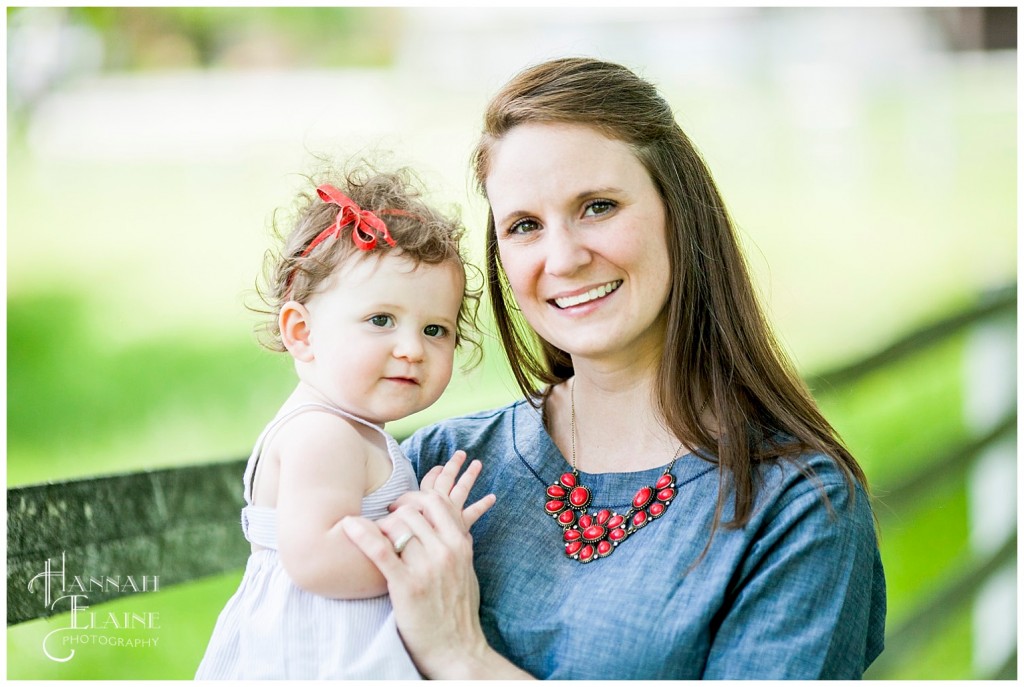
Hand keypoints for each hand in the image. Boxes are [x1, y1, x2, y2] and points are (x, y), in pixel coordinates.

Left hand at [340, 451, 496, 678]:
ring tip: (370, 534)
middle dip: (393, 513)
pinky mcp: (407, 586)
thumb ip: (458, 544)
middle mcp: (446, 551)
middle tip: (382, 521)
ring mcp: (427, 568)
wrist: (457, 649)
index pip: (436, 502)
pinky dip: (361, 534)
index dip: (414, 497)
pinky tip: (349, 527)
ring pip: (396, 526)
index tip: (401, 505)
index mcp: (460, 545)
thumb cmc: (459, 612)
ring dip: (379, 526)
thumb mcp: (467, 570)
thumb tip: (451, 525)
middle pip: (412, 512)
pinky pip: (380, 550)